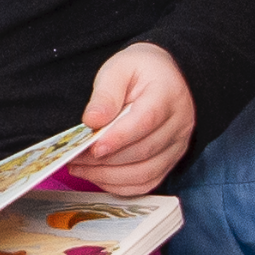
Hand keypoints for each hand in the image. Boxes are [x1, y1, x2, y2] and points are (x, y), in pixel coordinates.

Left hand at [65, 42, 193, 194]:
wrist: (167, 76)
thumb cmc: (141, 71)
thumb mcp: (119, 69)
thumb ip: (105, 94)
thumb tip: (92, 121)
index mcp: (167, 95)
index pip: (146, 121)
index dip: (119, 138)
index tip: (94, 147)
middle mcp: (178, 124)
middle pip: (143, 151)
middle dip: (105, 160)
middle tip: (75, 158)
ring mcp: (177, 146)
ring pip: (145, 173)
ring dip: (109, 176)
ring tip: (80, 168)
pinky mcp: (170, 161)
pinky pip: (146, 183)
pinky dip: (120, 186)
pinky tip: (98, 176)